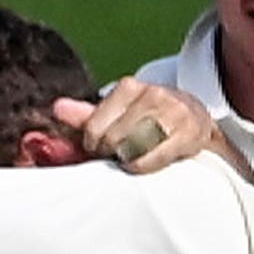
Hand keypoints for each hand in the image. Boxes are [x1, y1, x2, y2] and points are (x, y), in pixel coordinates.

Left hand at [58, 78, 214, 174]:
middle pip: (112, 140)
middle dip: (111, 153)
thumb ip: (87, 115)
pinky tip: (144, 163)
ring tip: (133, 156)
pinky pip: (152, 158)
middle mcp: (152, 94)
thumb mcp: (118, 113)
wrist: (196, 119)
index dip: (94, 145)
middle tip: (119, 154)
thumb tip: (57, 108)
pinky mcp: (189, 133)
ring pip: (131, 149)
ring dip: (128, 160)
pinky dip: (143, 166)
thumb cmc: (151, 118)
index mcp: (130, 87)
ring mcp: (173, 113)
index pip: (94, 127)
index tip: (102, 148)